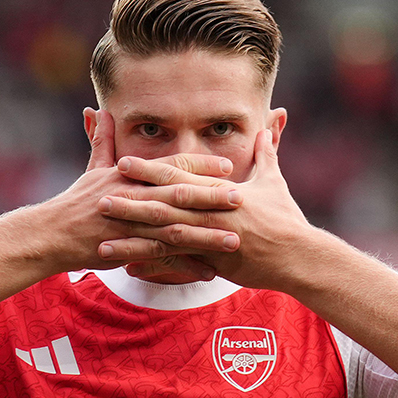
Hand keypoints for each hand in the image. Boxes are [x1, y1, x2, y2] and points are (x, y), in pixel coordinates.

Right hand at [37, 109, 243, 279]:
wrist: (51, 235)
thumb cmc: (75, 202)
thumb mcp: (91, 169)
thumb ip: (101, 141)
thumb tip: (97, 110)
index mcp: (130, 177)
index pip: (171, 167)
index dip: (200, 167)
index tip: (228, 167)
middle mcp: (133, 198)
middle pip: (178, 196)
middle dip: (211, 197)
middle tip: (241, 199)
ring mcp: (131, 226)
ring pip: (175, 230)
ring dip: (206, 236)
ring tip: (234, 240)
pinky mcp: (128, 251)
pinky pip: (162, 260)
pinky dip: (186, 266)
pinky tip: (209, 272)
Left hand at [97, 129, 313, 289]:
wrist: (300, 255)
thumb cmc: (287, 219)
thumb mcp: (275, 182)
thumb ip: (266, 154)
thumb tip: (266, 127)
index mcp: (219, 191)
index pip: (178, 175)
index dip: (148, 170)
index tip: (121, 163)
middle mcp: (211, 212)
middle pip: (163, 205)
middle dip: (129, 201)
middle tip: (98, 198)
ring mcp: (210, 238)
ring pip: (164, 237)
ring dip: (132, 238)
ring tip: (103, 239)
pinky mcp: (214, 263)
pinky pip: (177, 266)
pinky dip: (152, 268)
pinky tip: (128, 270)